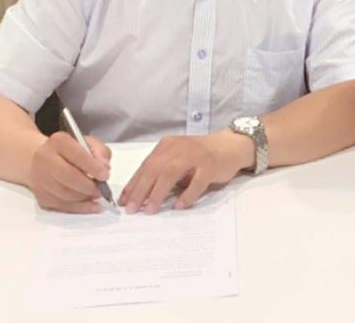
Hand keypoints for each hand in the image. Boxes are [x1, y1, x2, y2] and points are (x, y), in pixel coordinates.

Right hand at [27, 132, 112, 213]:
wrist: (41, 159)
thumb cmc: (70, 151)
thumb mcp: (87, 142)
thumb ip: (99, 152)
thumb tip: (105, 168)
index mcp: (58, 141)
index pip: (77, 154)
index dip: (93, 167)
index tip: (105, 176)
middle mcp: (44, 158)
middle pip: (68, 176)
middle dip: (89, 186)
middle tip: (102, 190)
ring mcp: (39, 178)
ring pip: (64, 194)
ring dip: (84, 197)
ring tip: (96, 195)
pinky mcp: (40, 195)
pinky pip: (61, 205)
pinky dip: (79, 208)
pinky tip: (91, 206)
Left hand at [119, 132, 249, 213]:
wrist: (231, 145)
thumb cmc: (201, 155)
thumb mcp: (178, 158)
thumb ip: (162, 170)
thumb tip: (141, 195)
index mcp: (167, 145)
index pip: (146, 166)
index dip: (133, 184)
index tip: (124, 201)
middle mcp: (179, 147)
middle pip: (154, 169)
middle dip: (140, 190)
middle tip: (132, 209)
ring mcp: (195, 155)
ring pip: (171, 173)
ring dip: (158, 193)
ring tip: (150, 210)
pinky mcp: (210, 165)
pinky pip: (196, 182)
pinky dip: (187, 195)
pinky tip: (179, 206)